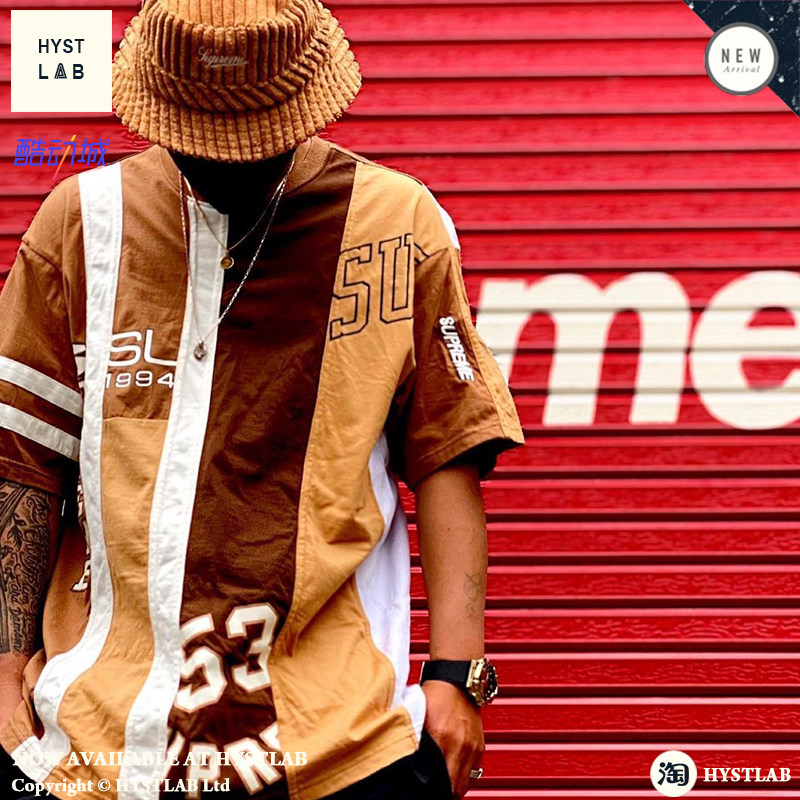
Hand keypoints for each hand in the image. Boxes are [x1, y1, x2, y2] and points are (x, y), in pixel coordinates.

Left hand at [422, 680, 484, 798]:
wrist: (458, 678)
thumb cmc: (436, 693)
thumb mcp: (418, 716)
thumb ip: (415, 740)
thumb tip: (409, 761)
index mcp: (442, 737)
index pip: (439, 780)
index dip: (430, 790)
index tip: (424, 790)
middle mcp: (460, 745)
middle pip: (454, 788)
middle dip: (443, 793)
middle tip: (431, 791)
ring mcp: (472, 747)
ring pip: (464, 783)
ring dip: (453, 788)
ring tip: (441, 786)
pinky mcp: (479, 746)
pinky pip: (472, 772)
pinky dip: (461, 777)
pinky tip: (451, 774)